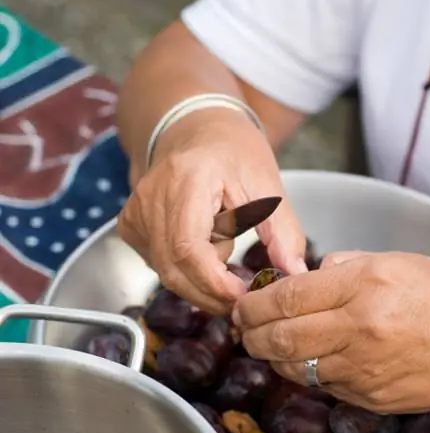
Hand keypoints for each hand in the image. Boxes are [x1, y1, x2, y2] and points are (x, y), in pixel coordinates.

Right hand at [117, 108, 305, 313]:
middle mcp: (151, 195)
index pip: (189, 247)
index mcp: (186, 178)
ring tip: (229, 269)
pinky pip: (159, 266)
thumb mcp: (268, 186)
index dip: (214, 283)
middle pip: (173, 269)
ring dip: (201, 284)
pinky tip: (207, 254)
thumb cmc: (234, 154)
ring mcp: (136, 212)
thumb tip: (295, 274)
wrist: (199, 131)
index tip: (243, 296)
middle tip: (242, 300)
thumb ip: (283, 233)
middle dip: (211, 294)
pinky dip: (187, 273)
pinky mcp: (131, 226)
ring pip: (165, 273)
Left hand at [233, 251, 429, 418]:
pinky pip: (320, 385)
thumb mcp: (402, 263)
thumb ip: (347, 267)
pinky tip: (305, 360)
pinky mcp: (368, 397)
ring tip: (265, 343)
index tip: (244, 302)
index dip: (255, 302)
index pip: (288, 296)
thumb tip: (309, 275)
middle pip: (281, 336)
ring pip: (293, 367)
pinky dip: (303, 372)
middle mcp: (360, 329)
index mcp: (367, 286)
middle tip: (242, 326)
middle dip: (250, 332)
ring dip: (271, 356)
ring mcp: (363, 368)